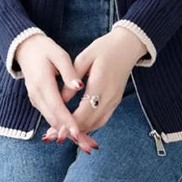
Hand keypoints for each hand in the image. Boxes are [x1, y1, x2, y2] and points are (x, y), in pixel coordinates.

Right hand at [14, 33, 97, 150]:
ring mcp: (36, 100)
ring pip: (52, 121)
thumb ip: (69, 72)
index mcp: (42, 83)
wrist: (25, 48)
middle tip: (88, 146)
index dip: (68, 122)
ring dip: (67, 133)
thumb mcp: (59, 55)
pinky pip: (51, 116)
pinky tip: (76, 132)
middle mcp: (37, 95)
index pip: (56, 107)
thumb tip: (79, 87)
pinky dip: (62, 126)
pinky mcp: (38, 101)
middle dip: (70, 134)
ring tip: (86, 143)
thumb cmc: (45, 50)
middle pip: (54, 120)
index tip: (79, 133)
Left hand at [43, 27, 147, 147]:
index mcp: (100, 83)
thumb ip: (71, 78)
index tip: (54, 130)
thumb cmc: (104, 48)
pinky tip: (77, 125)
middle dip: (71, 130)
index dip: (69, 124)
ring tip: (62, 133)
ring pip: (96, 124)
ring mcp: (115, 100)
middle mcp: (110, 96)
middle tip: (54, 136)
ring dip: (80, 130)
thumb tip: (60, 99)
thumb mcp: (84, 57)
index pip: (84, 112)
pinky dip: (90, 125)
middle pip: (90, 122)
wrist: (128, 45)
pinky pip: (102, 119)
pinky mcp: (116, 101)